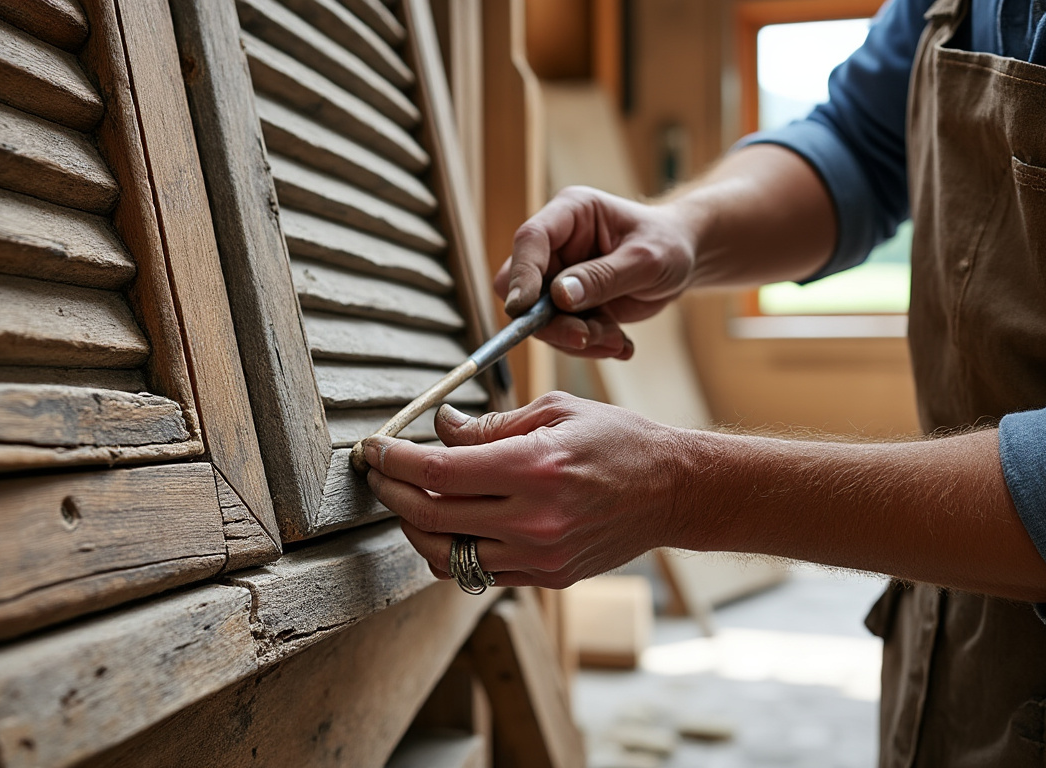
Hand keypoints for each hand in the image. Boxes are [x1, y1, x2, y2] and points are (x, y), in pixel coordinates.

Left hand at [363, 393, 690, 588]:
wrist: (672, 491)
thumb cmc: (616, 441)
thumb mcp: (553, 412)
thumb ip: (488, 425)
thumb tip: (437, 427)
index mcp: (532, 468)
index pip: (437, 471)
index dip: (393, 460)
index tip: (374, 449)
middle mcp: (532, 519)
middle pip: (429, 515)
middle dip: (390, 493)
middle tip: (378, 473)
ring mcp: (538, 556)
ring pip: (444, 555)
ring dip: (414, 527)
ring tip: (410, 499)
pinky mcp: (545, 577)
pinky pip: (477, 571)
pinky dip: (451, 548)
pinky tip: (449, 522)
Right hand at [499, 186, 698, 358]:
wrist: (684, 261)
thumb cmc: (668, 244)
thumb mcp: (645, 260)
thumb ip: (603, 277)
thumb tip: (560, 297)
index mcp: (570, 214)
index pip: (530, 240)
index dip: (521, 274)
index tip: (524, 310)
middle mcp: (556, 245)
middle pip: (524, 287)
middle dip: (552, 321)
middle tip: (585, 338)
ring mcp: (559, 276)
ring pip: (541, 319)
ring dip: (578, 339)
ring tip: (617, 342)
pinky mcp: (568, 305)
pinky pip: (562, 334)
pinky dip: (590, 345)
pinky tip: (620, 344)